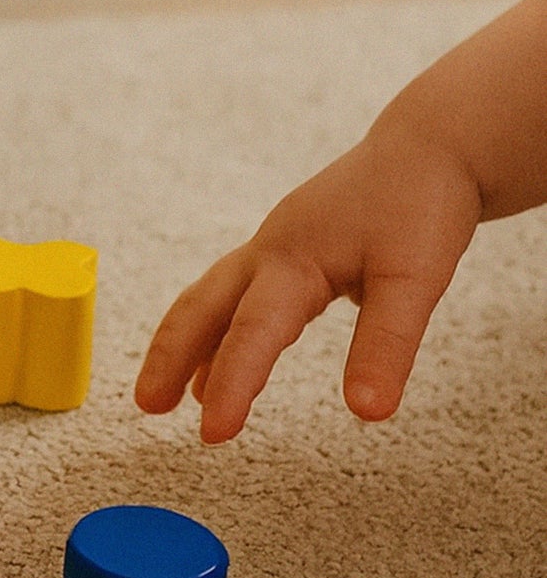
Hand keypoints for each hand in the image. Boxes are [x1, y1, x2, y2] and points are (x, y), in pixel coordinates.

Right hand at [134, 123, 482, 442]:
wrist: (431, 143)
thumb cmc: (420, 203)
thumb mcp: (415, 279)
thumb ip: (385, 347)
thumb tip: (368, 411)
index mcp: (293, 260)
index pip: (252, 334)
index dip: (232, 386)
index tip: (214, 434)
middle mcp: (269, 253)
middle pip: (202, 309)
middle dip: (169, 358)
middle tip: (147, 405)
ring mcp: (272, 248)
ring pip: (210, 301)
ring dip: (182, 347)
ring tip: (165, 396)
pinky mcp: (285, 250)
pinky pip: (234, 296)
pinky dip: (216, 332)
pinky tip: (217, 362)